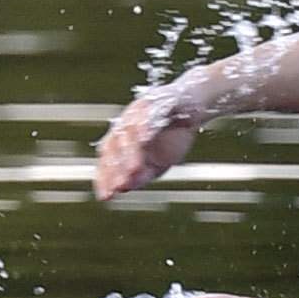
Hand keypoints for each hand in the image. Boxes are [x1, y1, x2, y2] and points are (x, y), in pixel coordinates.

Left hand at [91, 84, 205, 199]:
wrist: (194, 107)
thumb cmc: (173, 135)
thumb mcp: (157, 163)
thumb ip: (140, 175)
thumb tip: (123, 188)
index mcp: (121, 139)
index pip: (107, 159)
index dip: (104, 178)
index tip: (105, 197)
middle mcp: (125, 124)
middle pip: (113, 145)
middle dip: (115, 168)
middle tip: (119, 187)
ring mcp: (139, 110)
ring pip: (129, 131)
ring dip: (131, 151)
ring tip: (134, 170)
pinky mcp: (157, 100)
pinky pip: (149, 113)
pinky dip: (145, 125)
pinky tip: (144, 139)